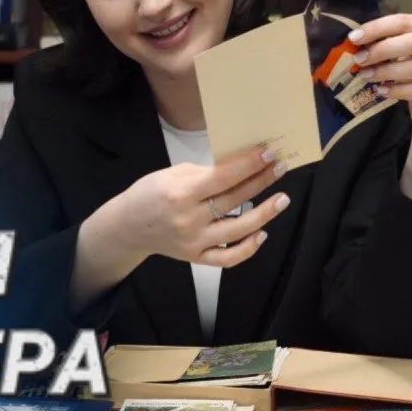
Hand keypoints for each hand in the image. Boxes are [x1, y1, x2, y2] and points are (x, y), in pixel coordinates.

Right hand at [111, 145, 289, 267]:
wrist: (129, 227)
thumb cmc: (151, 193)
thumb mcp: (173, 174)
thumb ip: (205, 173)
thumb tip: (240, 166)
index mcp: (181, 193)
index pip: (223, 177)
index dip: (249, 164)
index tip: (269, 153)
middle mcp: (189, 219)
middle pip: (235, 199)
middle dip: (261, 181)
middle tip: (280, 167)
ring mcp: (194, 241)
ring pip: (238, 229)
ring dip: (265, 213)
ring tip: (282, 199)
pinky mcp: (196, 257)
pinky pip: (228, 257)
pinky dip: (248, 248)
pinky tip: (262, 233)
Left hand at [348, 14, 411, 137]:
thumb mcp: (404, 59)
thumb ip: (388, 48)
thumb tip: (357, 43)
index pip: (406, 21)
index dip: (378, 28)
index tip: (354, 38)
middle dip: (382, 50)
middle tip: (359, 60)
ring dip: (388, 71)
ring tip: (367, 76)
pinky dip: (400, 90)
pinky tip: (382, 91)